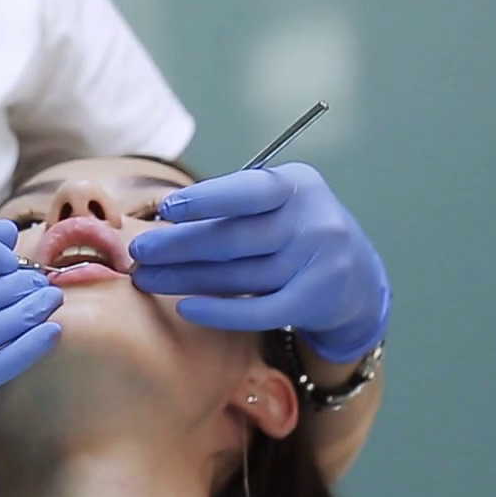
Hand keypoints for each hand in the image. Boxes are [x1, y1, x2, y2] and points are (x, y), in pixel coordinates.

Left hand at [128, 162, 388, 363]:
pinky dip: (219, 311)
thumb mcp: (279, 203)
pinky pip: (258, 311)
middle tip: (139, 253)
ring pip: (237, 275)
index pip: (249, 190)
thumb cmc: (296, 230)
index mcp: (298, 185)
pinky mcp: (314, 302)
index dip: (206, 200)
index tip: (165, 210)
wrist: (356, 279)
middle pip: (234, 238)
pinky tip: (186, 307)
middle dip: (179, 246)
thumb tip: (166, 216)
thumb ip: (234, 204)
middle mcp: (312, 221)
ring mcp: (318, 263)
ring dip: (185, 279)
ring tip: (147, 279)